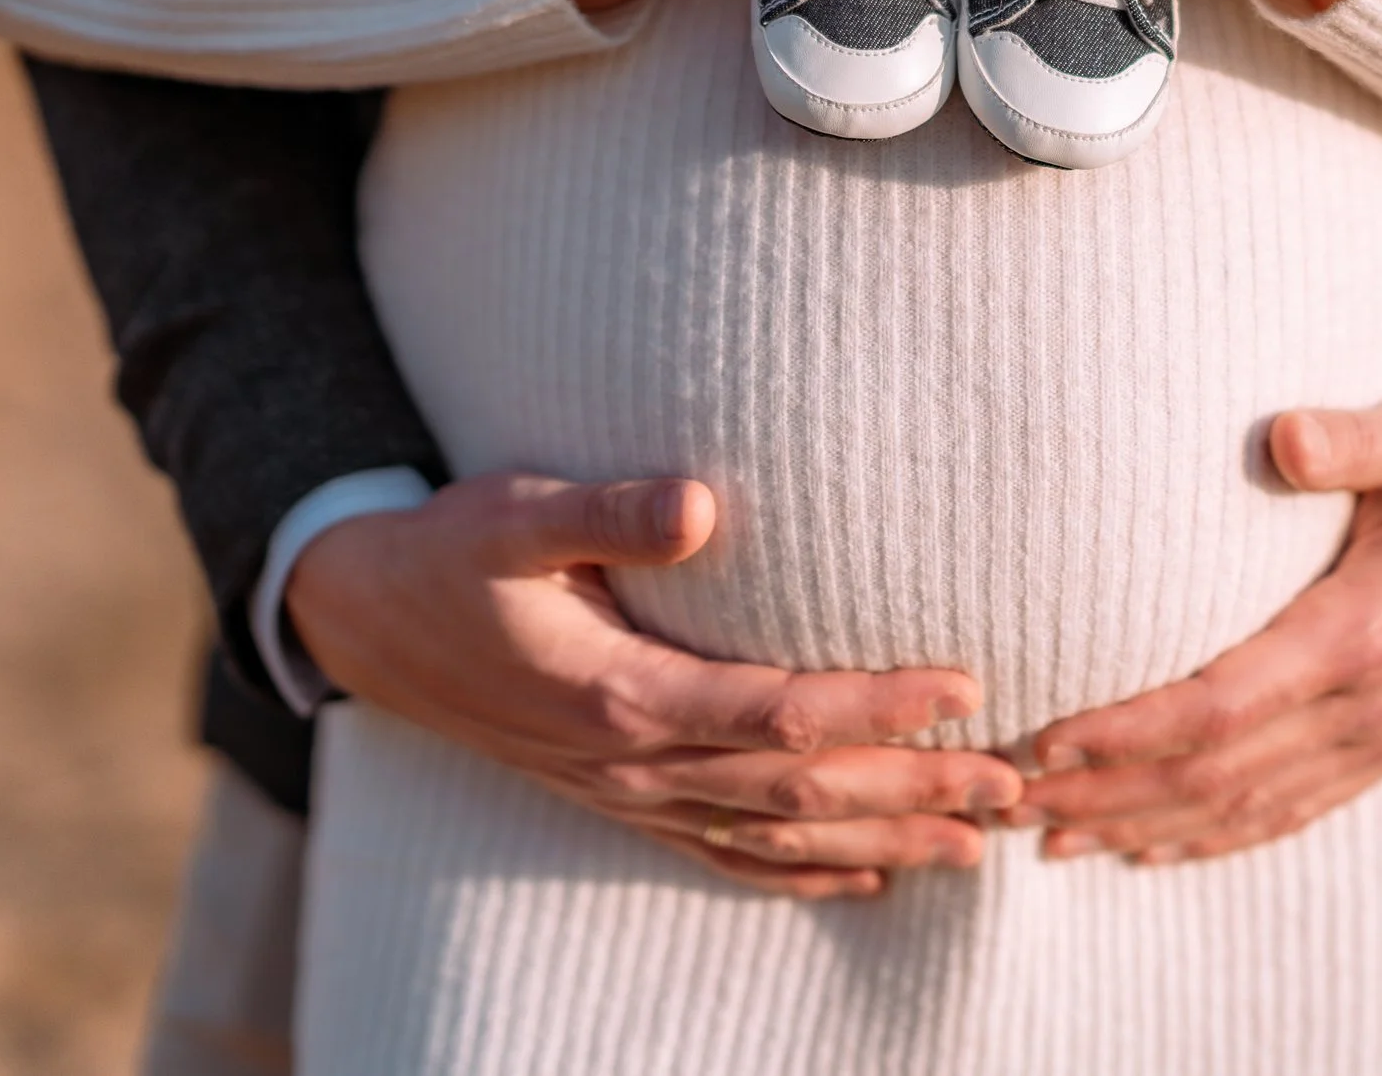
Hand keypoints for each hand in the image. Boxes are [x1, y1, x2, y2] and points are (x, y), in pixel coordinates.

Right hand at [289, 471, 1020, 899]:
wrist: (363, 618)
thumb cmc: (451, 550)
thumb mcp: (514, 511)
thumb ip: (608, 509)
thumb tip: (701, 501)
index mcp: (623, 694)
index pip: (783, 714)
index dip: (881, 707)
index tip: (967, 687)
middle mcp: (634, 763)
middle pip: (802, 794)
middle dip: (915, 791)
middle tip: (1018, 786)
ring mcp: (626, 793)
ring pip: (776, 838)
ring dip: (883, 844)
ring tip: (979, 845)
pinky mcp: (617, 798)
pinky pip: (723, 855)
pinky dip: (802, 874)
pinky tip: (868, 880)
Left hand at [1006, 397, 1381, 863]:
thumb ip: (1353, 438)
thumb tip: (1285, 435)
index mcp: (1369, 629)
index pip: (1224, 703)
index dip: (1130, 732)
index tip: (1047, 736)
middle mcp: (1373, 703)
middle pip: (1218, 776)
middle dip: (1110, 795)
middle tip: (1011, 802)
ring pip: (1248, 808)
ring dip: (1145, 829)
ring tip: (1051, 839)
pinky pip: (1293, 811)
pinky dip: (1214, 839)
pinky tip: (1150, 851)